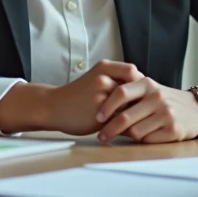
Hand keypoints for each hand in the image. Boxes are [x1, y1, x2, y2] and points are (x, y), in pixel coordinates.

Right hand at [0, 60, 142, 134]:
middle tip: (143, 108)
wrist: (53, 107)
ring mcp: (101, 97)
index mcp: (103, 68)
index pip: (132, 72)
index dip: (139, 83)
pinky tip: (126, 128)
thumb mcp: (96, 78)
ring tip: (136, 120)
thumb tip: (143, 89)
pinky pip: (120, 120)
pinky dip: (125, 124)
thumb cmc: (78, 94)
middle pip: (133, 89)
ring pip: (128, 105)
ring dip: (134, 113)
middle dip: (139, 99)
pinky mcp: (99, 115)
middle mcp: (103, 79)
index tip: (141, 93)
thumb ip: (116, 80)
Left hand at [94, 78, 197, 143]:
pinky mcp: (174, 129)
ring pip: (135, 131)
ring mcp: (166, 113)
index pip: (121, 93)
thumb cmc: (164, 102)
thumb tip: (100, 107)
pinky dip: (143, 141)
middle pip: (125, 117)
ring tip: (128, 135)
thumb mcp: (149, 90)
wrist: (195, 110)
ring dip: (128, 136)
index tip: (98, 118)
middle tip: (101, 136)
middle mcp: (157, 97)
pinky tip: (145, 137)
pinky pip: (148, 140)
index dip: (106, 106)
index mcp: (148, 84)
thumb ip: (130, 94)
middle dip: (109, 129)